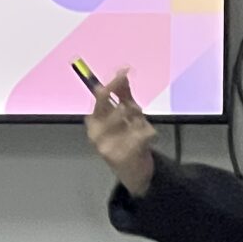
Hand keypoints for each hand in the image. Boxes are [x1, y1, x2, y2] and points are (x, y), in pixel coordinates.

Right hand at [83, 68, 158, 197]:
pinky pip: (141, 134)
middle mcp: (95, 133)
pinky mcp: (120, 156)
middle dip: (132, 108)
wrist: (133, 171)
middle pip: (117, 108)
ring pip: (132, 121)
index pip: (101, 97)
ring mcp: (106, 145)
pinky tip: (145, 139)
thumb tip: (123, 71)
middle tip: (138, 113)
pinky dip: (148, 133)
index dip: (113, 83)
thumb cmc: (128, 138)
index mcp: (94, 120)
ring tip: (140, 129)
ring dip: (140, 122)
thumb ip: (123, 93)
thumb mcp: (126, 114)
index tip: (125, 71)